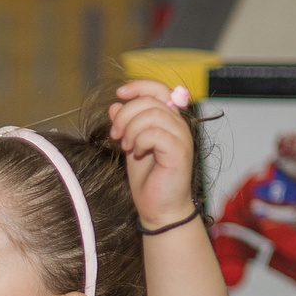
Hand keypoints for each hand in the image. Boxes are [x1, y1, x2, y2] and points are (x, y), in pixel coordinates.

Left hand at [106, 79, 197, 228]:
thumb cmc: (148, 179)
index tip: (119, 94)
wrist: (159, 208)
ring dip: (131, 129)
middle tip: (115, 134)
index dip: (138, 86)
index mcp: (168, 119)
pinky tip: (137, 153)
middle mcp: (178, 124)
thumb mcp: (130, 144)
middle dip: (125, 115)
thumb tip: (116, 105)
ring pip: (152, 115)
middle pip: (150, 101)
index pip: (158, 89)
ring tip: (126, 146)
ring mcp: (181, 137)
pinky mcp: (179, 151)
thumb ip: (126, 124)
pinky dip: (140, 141)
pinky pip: (155, 134)